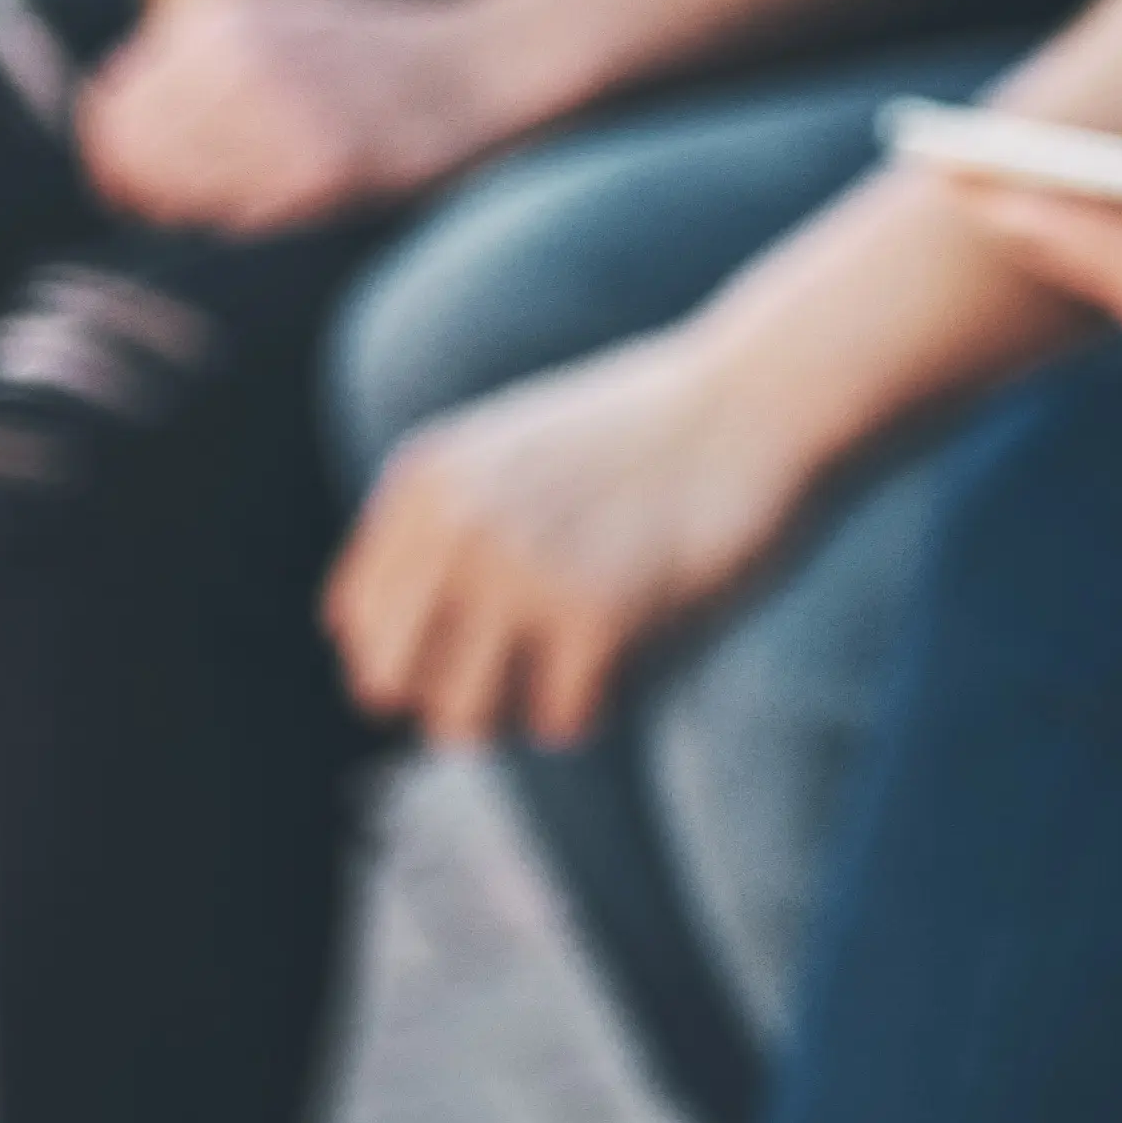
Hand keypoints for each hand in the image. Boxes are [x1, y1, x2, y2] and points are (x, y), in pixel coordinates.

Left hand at [74, 0, 525, 232]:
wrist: (491, 58)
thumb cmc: (382, 49)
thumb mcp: (279, 13)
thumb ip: (195, 55)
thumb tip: (106, 121)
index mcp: (215, 12)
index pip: (113, 108)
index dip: (119, 160)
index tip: (143, 189)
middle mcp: (237, 53)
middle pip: (139, 154)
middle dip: (151, 193)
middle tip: (190, 213)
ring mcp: (280, 109)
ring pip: (181, 192)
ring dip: (198, 214)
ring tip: (248, 205)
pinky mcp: (324, 164)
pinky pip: (240, 219)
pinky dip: (247, 227)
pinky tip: (282, 211)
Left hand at [328, 333, 813, 750]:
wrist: (765, 400)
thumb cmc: (654, 438)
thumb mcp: (516, 456)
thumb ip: (445, 531)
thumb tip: (383, 670)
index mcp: (427, 484)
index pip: (356, 626)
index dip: (422, 648)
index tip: (492, 629)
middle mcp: (456, 528)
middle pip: (389, 686)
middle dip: (456, 690)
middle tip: (528, 664)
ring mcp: (523, 573)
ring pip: (460, 722)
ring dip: (517, 712)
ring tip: (570, 670)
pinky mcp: (599, 617)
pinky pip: (560, 722)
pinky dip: (595, 704)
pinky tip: (632, 652)